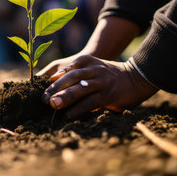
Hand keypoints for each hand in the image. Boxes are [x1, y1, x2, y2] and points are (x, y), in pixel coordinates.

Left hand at [41, 55, 157, 117]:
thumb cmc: (107, 75)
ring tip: (53, 105)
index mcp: (86, 60)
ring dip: (65, 97)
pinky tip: (69, 115)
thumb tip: (53, 87)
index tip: (40, 90)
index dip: (52, 80)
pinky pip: (90, 102)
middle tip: (44, 99)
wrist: (137, 77)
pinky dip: (78, 108)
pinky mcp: (108, 94)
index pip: (65, 69)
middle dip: (55, 88)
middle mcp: (93, 69)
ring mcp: (101, 81)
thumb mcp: (91, 68)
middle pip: (70, 77)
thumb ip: (74, 74)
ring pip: (80, 88)